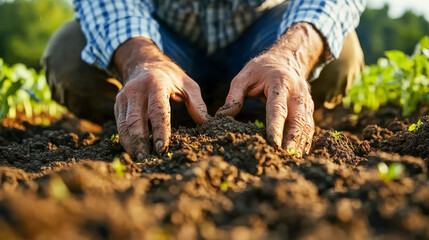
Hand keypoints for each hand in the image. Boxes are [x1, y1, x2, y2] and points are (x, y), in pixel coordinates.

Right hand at [113, 37, 207, 159]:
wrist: (144, 62)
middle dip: (140, 141)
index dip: (160, 130)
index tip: (162, 148)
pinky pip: (119, 124)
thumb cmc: (170, 76)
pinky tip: (132, 150)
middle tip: (146, 159)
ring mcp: (123, 97)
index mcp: (155, 83)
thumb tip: (205, 122)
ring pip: (124, 124)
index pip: (157, 110)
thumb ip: (196, 102)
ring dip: (130, 143)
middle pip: (136, 120)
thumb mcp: (187, 83)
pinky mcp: (117, 104)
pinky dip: (125, 138)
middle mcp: (136, 90)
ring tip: (138, 159)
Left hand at [216, 23, 323, 156]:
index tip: (273, 143)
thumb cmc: (262, 68)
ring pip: (306, 125)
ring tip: (293, 160)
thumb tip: (222, 116)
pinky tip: (300, 154)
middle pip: (297, 119)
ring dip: (300, 143)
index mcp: (280, 83)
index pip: (278, 108)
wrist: (287, 57)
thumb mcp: (244, 76)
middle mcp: (296, 93)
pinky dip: (306, 141)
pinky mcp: (309, 107)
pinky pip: (309, 126)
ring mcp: (306, 100)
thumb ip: (233, 96)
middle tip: (286, 157)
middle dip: (293, 139)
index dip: (276, 126)